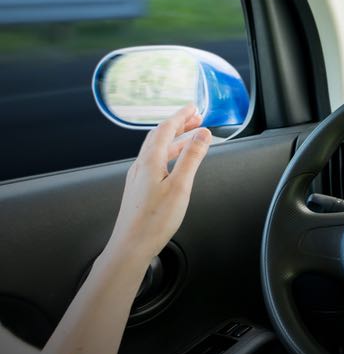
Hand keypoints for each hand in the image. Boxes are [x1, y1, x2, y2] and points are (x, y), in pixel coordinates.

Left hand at [104, 104, 211, 266]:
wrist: (131, 245)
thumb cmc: (154, 220)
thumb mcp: (180, 187)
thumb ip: (192, 158)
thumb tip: (203, 135)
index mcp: (150, 161)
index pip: (166, 129)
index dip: (180, 116)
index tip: (193, 108)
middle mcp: (141, 166)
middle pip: (159, 137)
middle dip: (178, 124)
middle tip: (195, 118)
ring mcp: (139, 177)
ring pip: (157, 150)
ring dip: (174, 139)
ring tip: (191, 137)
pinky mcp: (140, 188)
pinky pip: (155, 162)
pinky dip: (169, 153)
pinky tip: (176, 161)